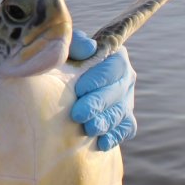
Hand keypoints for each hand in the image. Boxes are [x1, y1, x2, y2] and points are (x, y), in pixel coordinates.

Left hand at [69, 30, 136, 150]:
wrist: (57, 86)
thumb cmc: (62, 62)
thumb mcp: (65, 48)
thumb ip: (75, 42)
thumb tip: (89, 48)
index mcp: (115, 55)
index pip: (113, 67)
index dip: (97, 79)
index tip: (78, 89)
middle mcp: (125, 77)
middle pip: (117, 92)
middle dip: (97, 104)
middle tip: (78, 114)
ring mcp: (127, 99)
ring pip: (121, 113)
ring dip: (105, 122)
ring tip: (88, 129)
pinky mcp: (124, 119)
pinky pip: (125, 129)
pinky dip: (114, 136)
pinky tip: (101, 143)